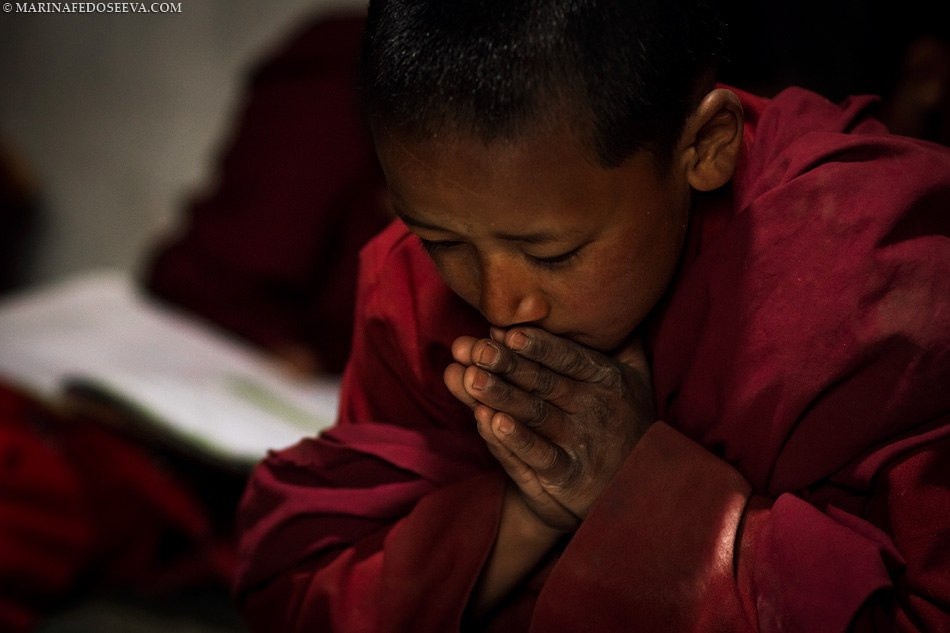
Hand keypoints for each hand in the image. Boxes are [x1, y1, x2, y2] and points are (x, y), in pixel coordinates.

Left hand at [445, 327, 654, 527]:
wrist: (637, 486)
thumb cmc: (626, 420)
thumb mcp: (636, 377)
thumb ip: (620, 342)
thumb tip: (606, 301)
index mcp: (606, 378)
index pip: (568, 356)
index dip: (539, 344)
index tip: (509, 331)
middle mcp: (593, 407)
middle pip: (544, 382)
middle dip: (509, 365)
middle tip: (477, 350)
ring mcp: (580, 441)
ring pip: (535, 414)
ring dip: (502, 396)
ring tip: (472, 379)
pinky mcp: (569, 475)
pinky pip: (539, 455)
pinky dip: (515, 440)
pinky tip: (491, 423)